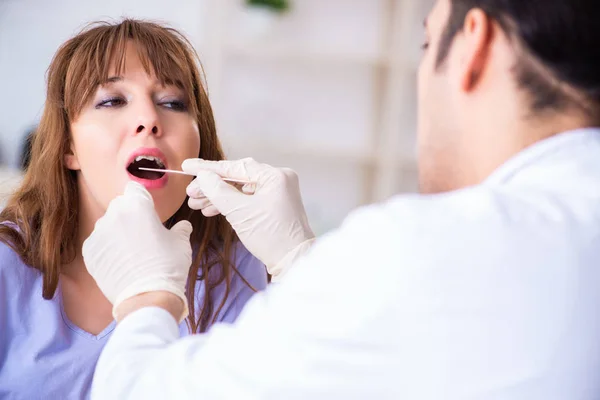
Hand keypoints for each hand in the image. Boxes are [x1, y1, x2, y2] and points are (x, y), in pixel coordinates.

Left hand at [82, 181, 192, 321]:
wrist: (147, 297)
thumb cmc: (168, 266)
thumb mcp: (181, 243)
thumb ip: (180, 229)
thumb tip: (183, 226)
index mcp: (137, 205)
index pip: (134, 189)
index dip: (142, 199)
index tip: (149, 212)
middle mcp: (113, 214)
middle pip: (120, 206)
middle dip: (130, 215)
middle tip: (144, 235)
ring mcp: (98, 233)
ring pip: (108, 224)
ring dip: (117, 232)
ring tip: (132, 252)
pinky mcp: (89, 251)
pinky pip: (99, 243)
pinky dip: (108, 249)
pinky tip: (121, 262)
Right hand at [182, 158, 314, 280]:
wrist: (292, 262)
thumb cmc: (270, 236)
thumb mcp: (239, 212)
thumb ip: (217, 190)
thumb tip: (202, 176)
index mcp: (275, 176)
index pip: (235, 167)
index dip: (208, 167)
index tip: (187, 165)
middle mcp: (278, 179)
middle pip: (237, 178)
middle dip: (212, 186)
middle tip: (190, 192)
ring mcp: (276, 192)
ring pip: (240, 190)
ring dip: (217, 196)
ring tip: (195, 203)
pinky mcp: (273, 206)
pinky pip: (247, 199)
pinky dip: (230, 204)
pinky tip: (210, 209)